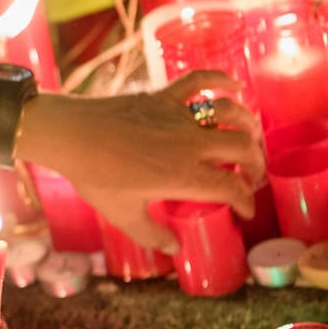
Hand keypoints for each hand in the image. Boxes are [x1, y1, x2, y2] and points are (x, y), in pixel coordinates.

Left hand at [32, 70, 265, 252]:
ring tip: (249, 137)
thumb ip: (151, 235)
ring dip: (247, 124)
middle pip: (243, 148)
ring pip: (231, 112)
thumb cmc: (95, 177)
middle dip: (256, 164)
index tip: (246, 210)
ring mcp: (179, 116)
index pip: (233, 188)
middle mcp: (191, 143)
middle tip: (251, 175)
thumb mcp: (123, 215)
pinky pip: (199, 80)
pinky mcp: (164, 96)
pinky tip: (235, 85)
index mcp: (184, 176)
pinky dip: (221, 78)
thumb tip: (173, 250)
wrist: (71, 135)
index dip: (246, 201)